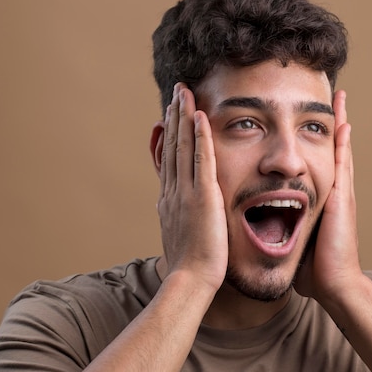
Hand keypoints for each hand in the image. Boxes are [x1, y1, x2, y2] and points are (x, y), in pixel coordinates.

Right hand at [156, 83, 227, 291]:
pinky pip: (202, 159)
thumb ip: (180, 218)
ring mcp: (186, 192)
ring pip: (183, 146)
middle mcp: (173, 191)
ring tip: (184, 93)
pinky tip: (201, 116)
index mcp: (169, 200)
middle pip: (172, 146)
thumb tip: (179, 213)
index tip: (171, 114)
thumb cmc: (188, 265)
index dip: (170, 134)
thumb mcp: (179, 235)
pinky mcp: (203, 196)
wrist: (189, 279)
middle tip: (176, 92)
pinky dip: (200, 136)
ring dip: (184, 117)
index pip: (169, 159)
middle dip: (175, 116)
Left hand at [294, 90, 361, 301]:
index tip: (309, 119)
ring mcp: (340, 193)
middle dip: (331, 123)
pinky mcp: (341, 199)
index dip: (314, 141)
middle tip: (333, 96)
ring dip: (339, 123)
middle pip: (331, 149)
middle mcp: (332, 191)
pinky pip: (342, 164)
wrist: (333, 284)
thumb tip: (266, 228)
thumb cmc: (315, 266)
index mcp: (320, 200)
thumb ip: (285, 228)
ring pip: (338, 149)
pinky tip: (343, 123)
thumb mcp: (295, 239)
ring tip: (339, 97)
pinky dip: (343, 143)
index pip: (315, 164)